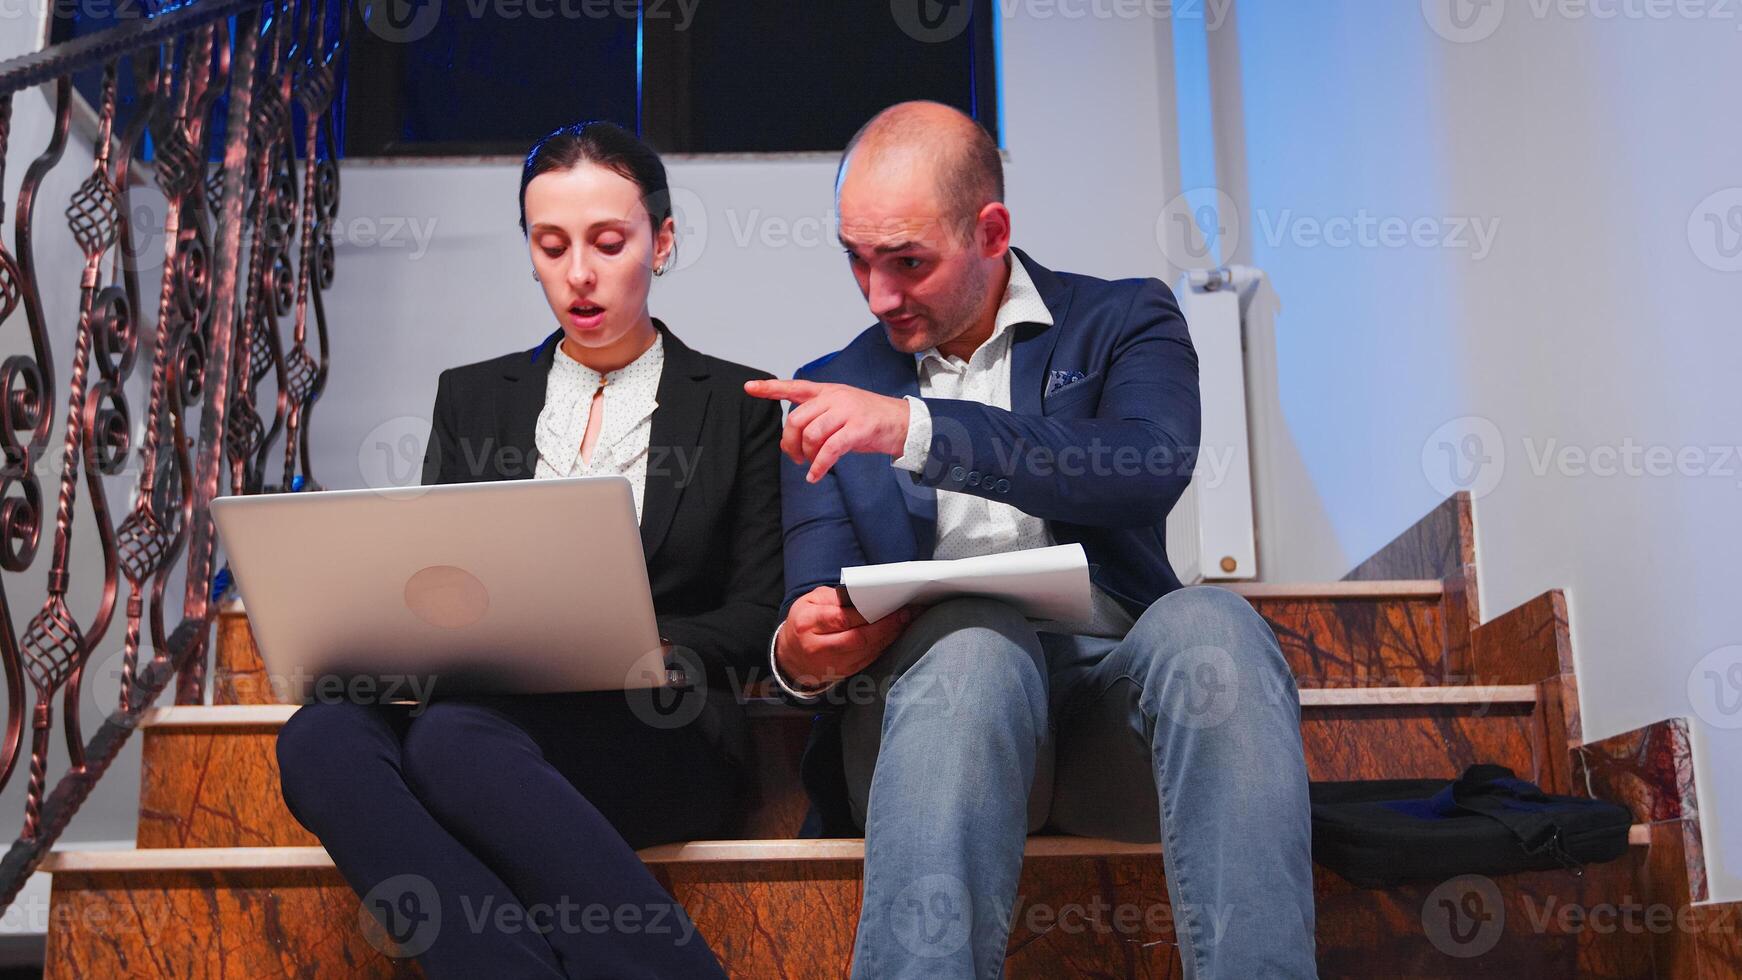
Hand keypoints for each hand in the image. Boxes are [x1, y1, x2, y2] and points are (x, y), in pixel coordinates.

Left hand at [743, 379, 910, 481]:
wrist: (904, 423)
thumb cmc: (869, 419)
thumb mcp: (841, 409)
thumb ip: (817, 417)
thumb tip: (793, 439)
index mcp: (828, 391)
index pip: (794, 386)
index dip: (770, 388)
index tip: (749, 387)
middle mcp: (835, 398)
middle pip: (796, 419)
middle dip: (789, 443)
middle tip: (794, 457)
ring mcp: (847, 412)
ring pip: (811, 434)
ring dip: (805, 455)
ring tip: (810, 464)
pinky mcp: (858, 429)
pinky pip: (830, 450)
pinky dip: (819, 466)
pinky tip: (816, 475)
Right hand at [774, 586, 916, 688]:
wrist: (790, 655)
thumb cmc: (803, 622)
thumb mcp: (810, 601)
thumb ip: (835, 597)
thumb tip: (863, 595)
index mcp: (808, 623)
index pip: (842, 619)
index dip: (869, 613)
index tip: (890, 604)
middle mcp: (817, 646)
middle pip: (858, 638)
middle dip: (885, 626)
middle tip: (905, 614)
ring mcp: (830, 663)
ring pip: (866, 651)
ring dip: (889, 636)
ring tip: (904, 622)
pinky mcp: (842, 672)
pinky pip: (868, 659)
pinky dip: (883, 647)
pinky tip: (893, 635)